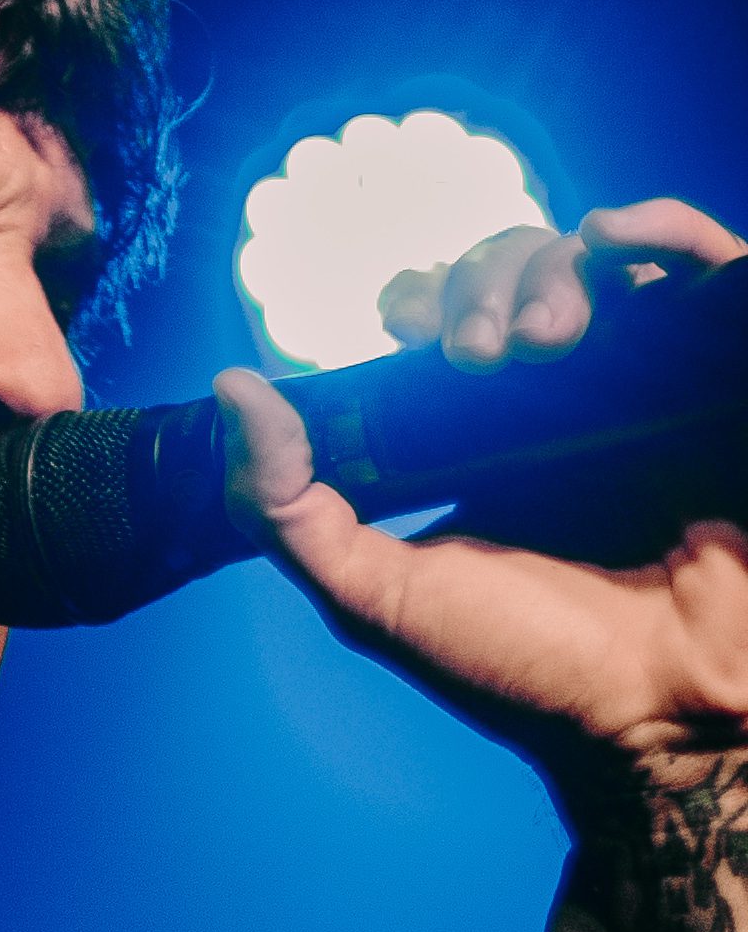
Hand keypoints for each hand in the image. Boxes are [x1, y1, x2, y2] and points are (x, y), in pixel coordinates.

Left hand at [216, 202, 747, 931]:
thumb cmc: (522, 666)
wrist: (655, 707)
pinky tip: (614, 237)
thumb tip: (232, 388)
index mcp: (478, 436)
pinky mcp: (716, 370)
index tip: (411, 335)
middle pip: (506, 268)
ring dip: (546, 267)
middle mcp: (559, 395)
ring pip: (588, 256)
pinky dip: (659, 224)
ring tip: (549, 340)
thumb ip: (287, 510)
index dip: (420, 298)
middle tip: (479, 357)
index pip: (440, 314)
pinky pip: (699, 260)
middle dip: (479, 285)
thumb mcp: (377, 597)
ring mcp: (642, 377)